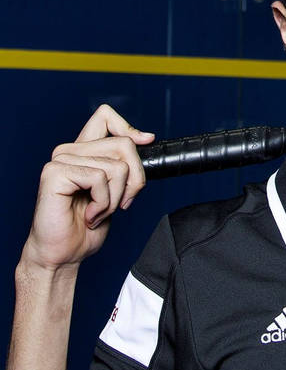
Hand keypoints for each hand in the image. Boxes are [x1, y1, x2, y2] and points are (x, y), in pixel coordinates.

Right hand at [22, 105, 154, 270]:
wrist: (64, 252)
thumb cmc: (87, 226)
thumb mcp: (117, 191)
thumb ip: (125, 165)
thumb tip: (147, 137)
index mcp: (84, 151)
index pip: (106, 116)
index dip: (129, 128)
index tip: (145, 142)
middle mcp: (70, 150)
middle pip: (124, 145)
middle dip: (135, 180)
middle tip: (120, 203)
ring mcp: (61, 160)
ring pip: (117, 166)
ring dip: (116, 198)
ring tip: (99, 211)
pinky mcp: (55, 172)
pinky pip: (100, 179)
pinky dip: (103, 203)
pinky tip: (89, 215)